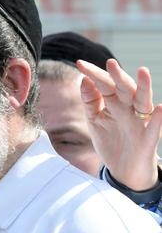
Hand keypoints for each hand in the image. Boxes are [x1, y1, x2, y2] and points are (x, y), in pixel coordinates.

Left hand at [76, 58, 161, 190]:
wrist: (123, 169)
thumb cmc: (110, 140)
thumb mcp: (95, 119)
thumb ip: (90, 101)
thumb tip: (84, 79)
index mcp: (114, 102)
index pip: (105, 84)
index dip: (94, 74)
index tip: (79, 63)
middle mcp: (129, 108)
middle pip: (124, 89)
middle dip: (118, 76)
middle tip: (110, 63)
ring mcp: (140, 122)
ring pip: (143, 102)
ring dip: (144, 87)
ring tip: (143, 71)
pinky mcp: (148, 139)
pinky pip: (155, 128)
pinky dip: (158, 118)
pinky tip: (159, 108)